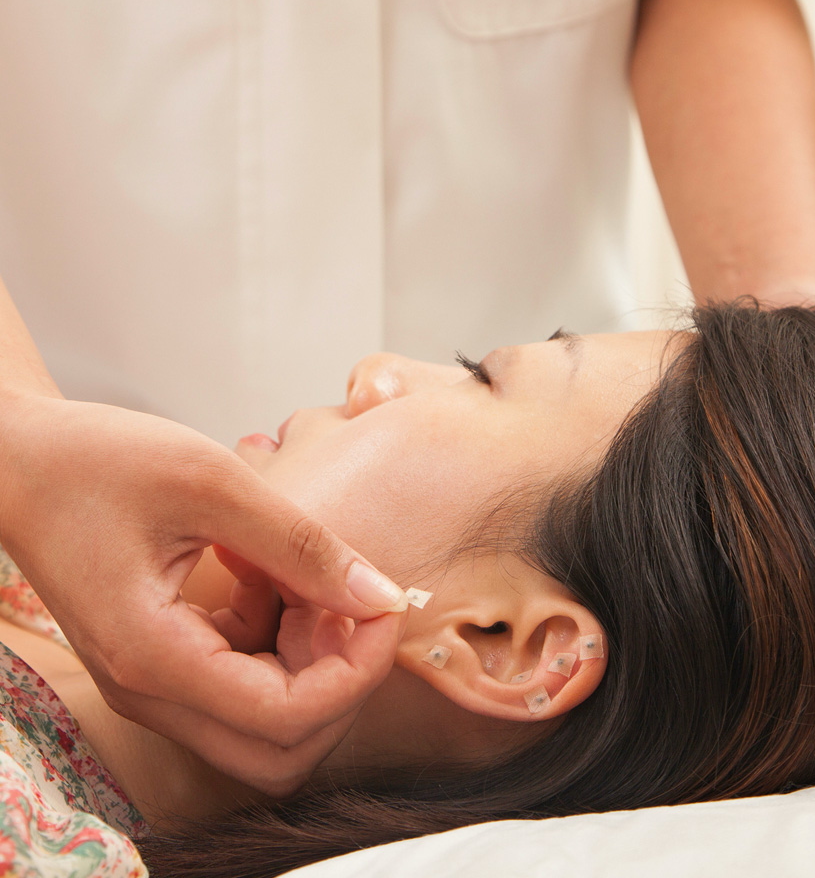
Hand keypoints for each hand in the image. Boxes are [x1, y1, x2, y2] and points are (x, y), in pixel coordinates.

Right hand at [0, 394, 407, 794]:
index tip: (384, 607)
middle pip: (282, 747)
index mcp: (155, 658)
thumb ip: (303, 546)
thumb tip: (382, 596)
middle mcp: (152, 690)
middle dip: (340, 681)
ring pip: (268, 720)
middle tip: (353, 601)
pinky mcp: (165, 658)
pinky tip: (270, 570)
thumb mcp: (214, 486)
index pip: (287, 717)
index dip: (357, 671)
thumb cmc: (98, 462)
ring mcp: (157, 680)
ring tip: (307, 575)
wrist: (25, 463)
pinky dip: (278, 634)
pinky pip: (244, 678)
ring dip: (310, 658)